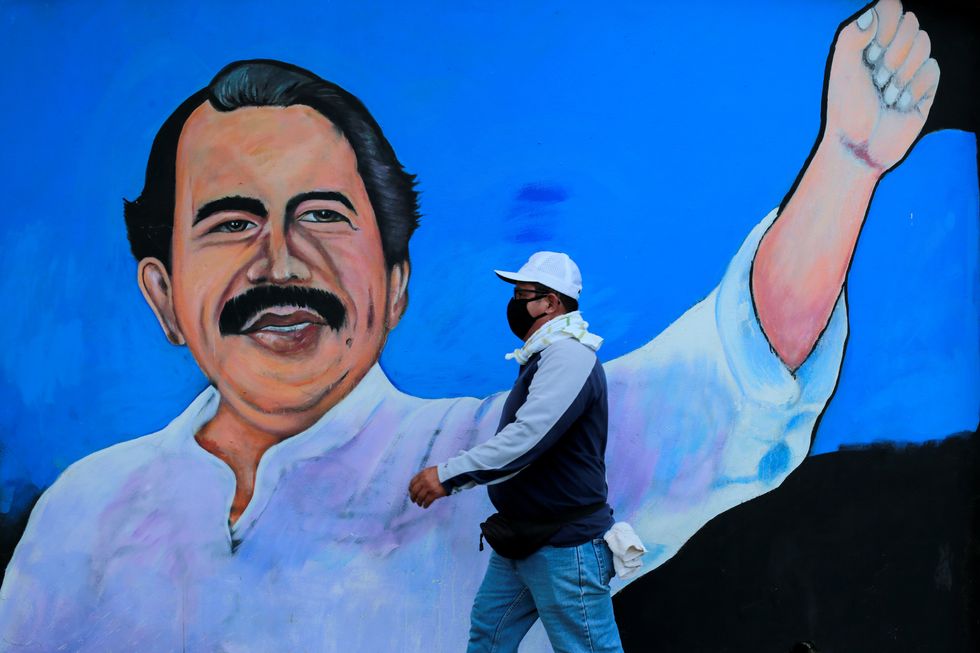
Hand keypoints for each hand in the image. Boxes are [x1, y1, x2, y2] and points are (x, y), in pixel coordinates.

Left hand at [408, 466, 447, 508]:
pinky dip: (425, 504)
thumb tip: (418, 485)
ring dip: (419, 502)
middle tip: (413, 500)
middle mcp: (424, 481)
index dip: (410, 489)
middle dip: (413, 497)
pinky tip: (425, 506)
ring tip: (420, 504)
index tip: (411, 492)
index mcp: (422, 474)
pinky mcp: (434, 493)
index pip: (412, 483)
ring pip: (420, 497)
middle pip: (414, 491)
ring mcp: (429, 487)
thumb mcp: (430, 471)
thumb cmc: (442, 472)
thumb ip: (424, 476)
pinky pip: (427, 501)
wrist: (451, 474)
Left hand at [824, 0, 939, 172]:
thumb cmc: (846, 108)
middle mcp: (891, 48)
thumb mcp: (843, 70)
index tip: (871, 52)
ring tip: (886, 96)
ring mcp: (911, 65)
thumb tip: (872, 15)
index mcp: (869, 40)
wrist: (860, 145)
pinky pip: (933, 69)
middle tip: (877, 79)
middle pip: (911, 22)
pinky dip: (914, 89)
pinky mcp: (926, 85)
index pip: (891, 7)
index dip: (887, 26)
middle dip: (893, 53)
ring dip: (901, 74)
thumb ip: (853, 36)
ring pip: (924, 44)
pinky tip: (900, 105)